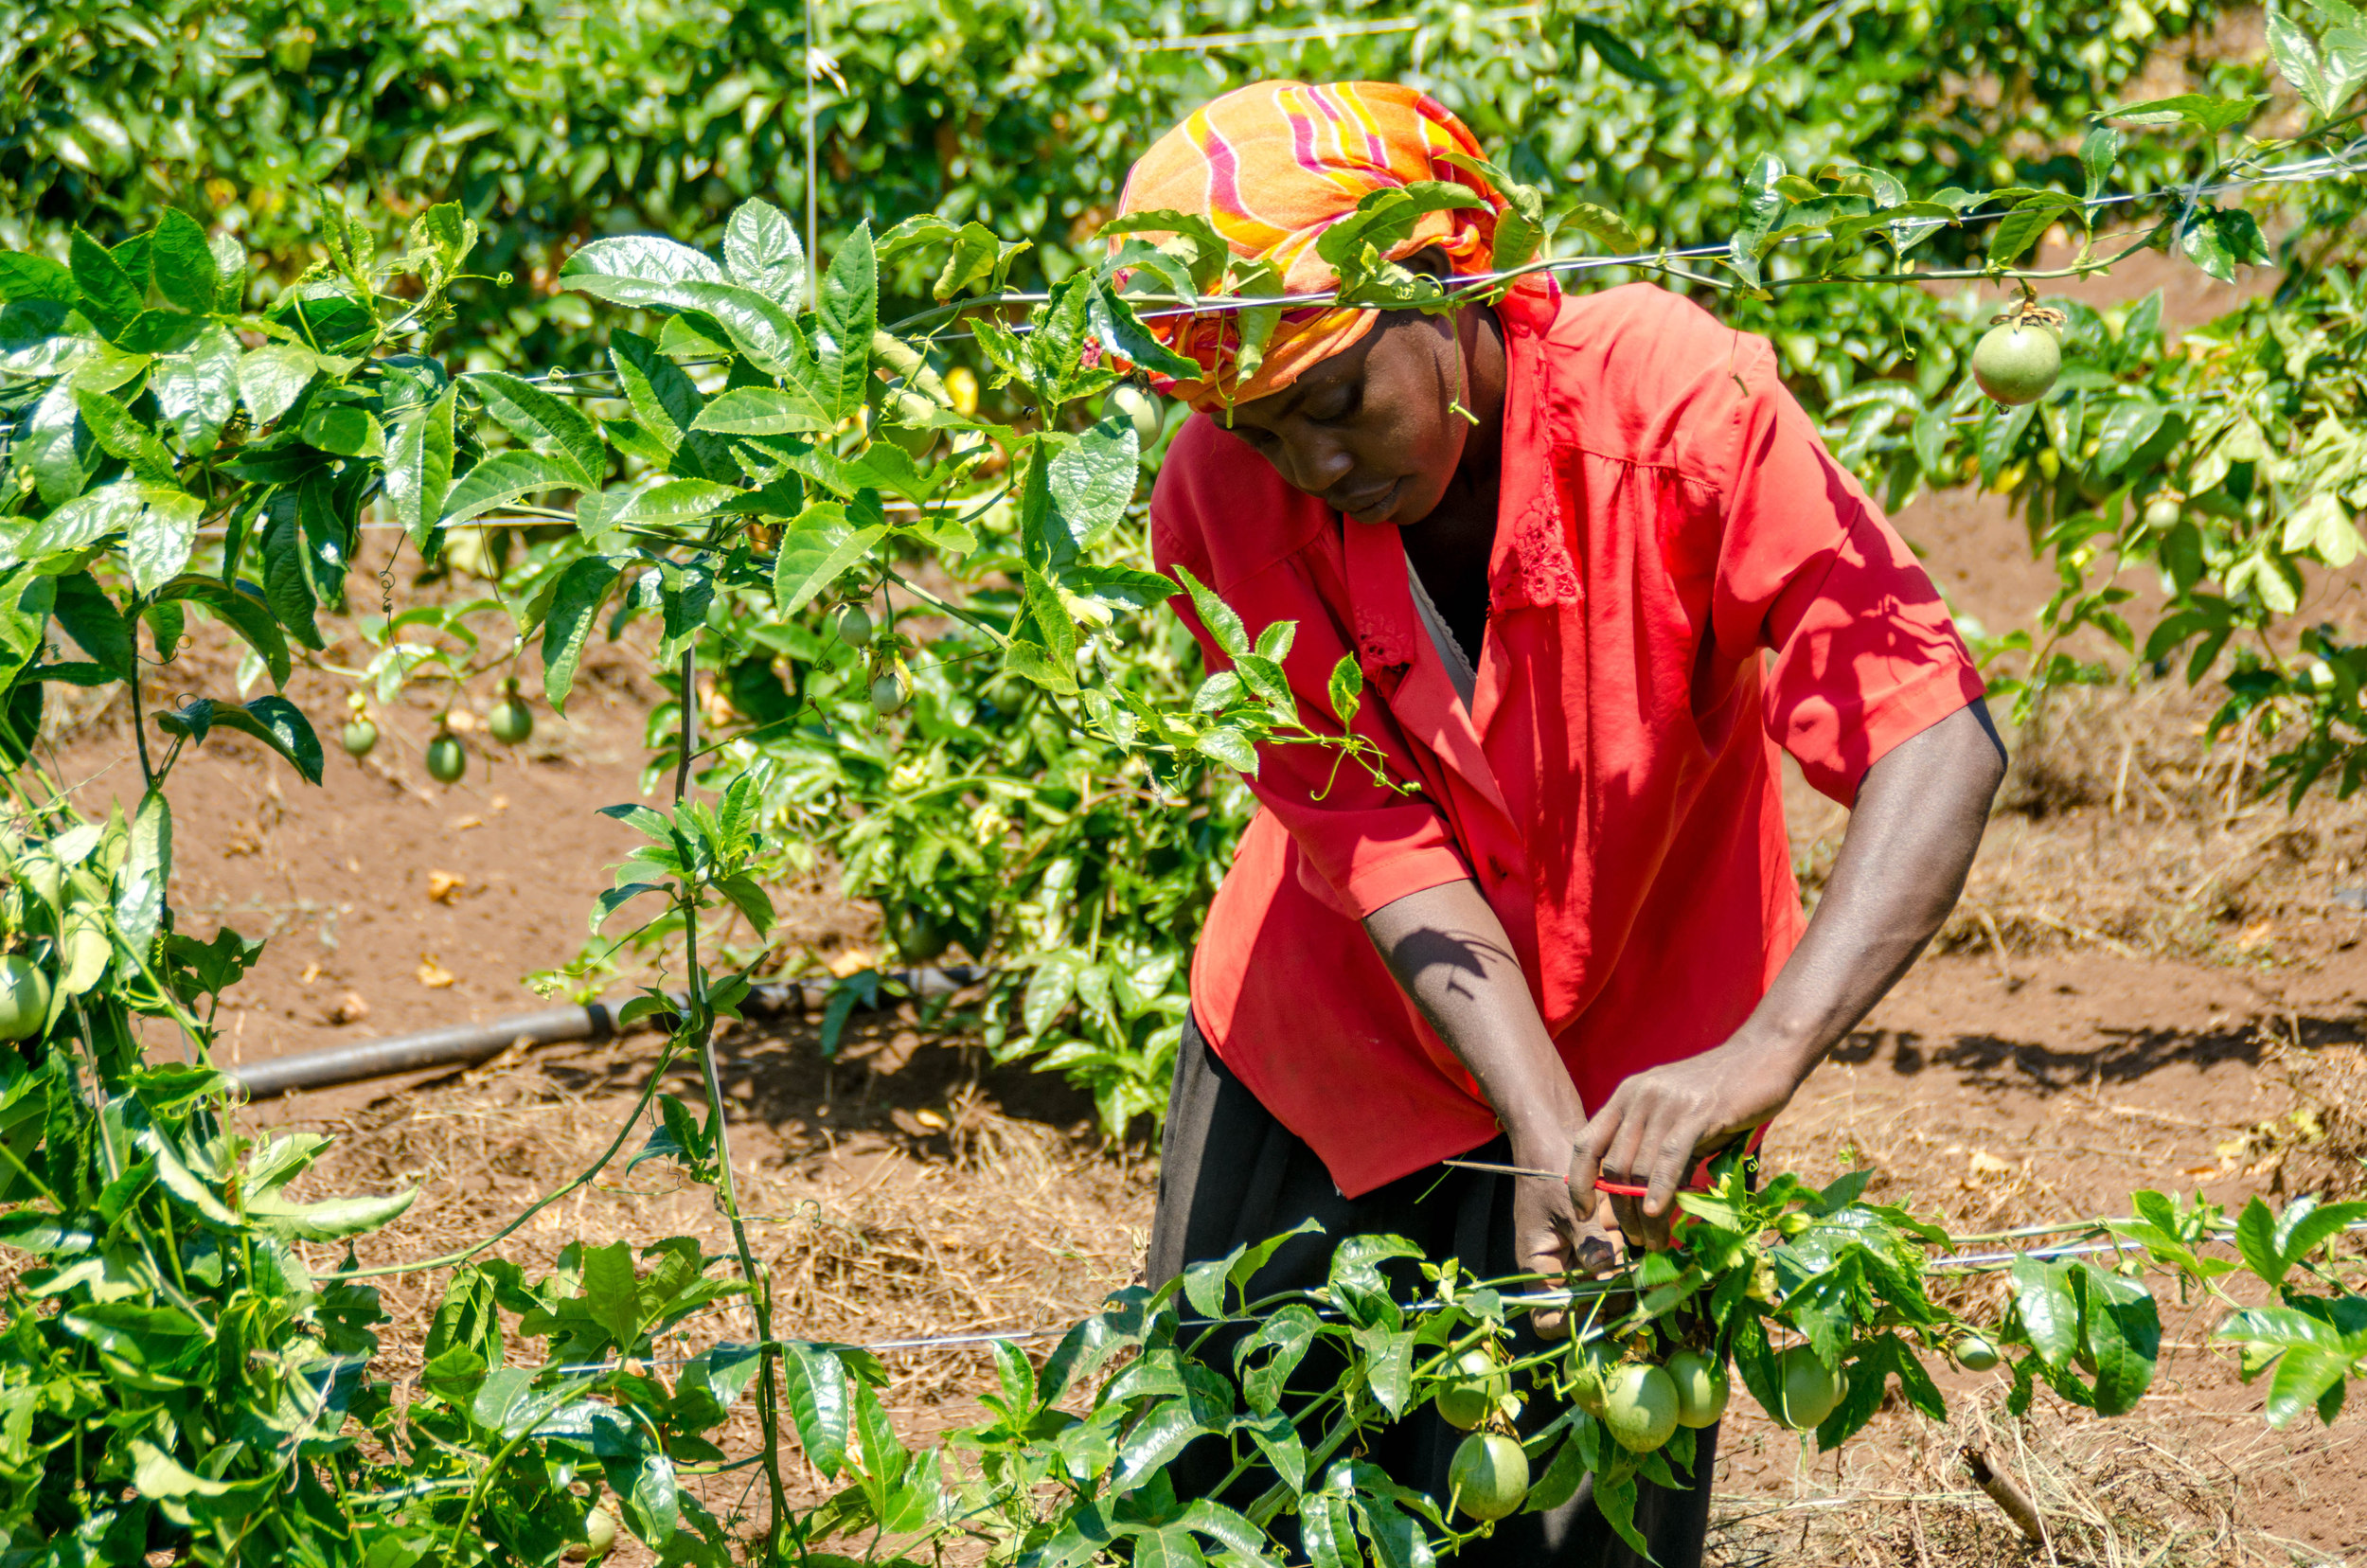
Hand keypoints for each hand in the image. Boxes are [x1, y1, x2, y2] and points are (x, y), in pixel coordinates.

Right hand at [1510, 1134, 1622, 1338]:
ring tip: (1641, 1273)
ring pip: (1604, 1289)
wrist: (1555, 1141)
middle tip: (1632, 1297)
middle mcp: (1560, 1268)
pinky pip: (1618, 1265)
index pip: (1546, 1316)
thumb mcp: (1566, 1206)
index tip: (1597, 1314)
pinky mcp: (1601, 1243)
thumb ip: (1587, 1240)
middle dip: (1607, 1306)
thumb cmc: (1549, 1171)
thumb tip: (1604, 1269)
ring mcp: (1582, 1257)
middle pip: (1582, 1307)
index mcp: (1538, 1265)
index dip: (1569, 1324)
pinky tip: (1648, 1253)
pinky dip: (1632, 1265)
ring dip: (1624, 1287)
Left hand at [1568, 1035, 1805, 1251]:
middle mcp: (1638, 1097)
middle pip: (1614, 1165)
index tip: (1583, 1214)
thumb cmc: (1720, 1092)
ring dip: (1643, 1212)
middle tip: (1637, 1241)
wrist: (1763, 1055)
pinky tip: (1660, 1214)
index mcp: (1626, 1096)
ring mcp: (1666, 1103)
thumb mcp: (1677, 1118)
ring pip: (1641, 1168)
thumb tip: (1645, 1202)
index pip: (1585, 1143)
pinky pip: (1670, 1157)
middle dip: (1620, 1210)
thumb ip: (1657, 1151)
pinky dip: (1661, 1189)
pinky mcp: (1698, 1111)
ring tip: (1656, 1241)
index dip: (1578, 1182)